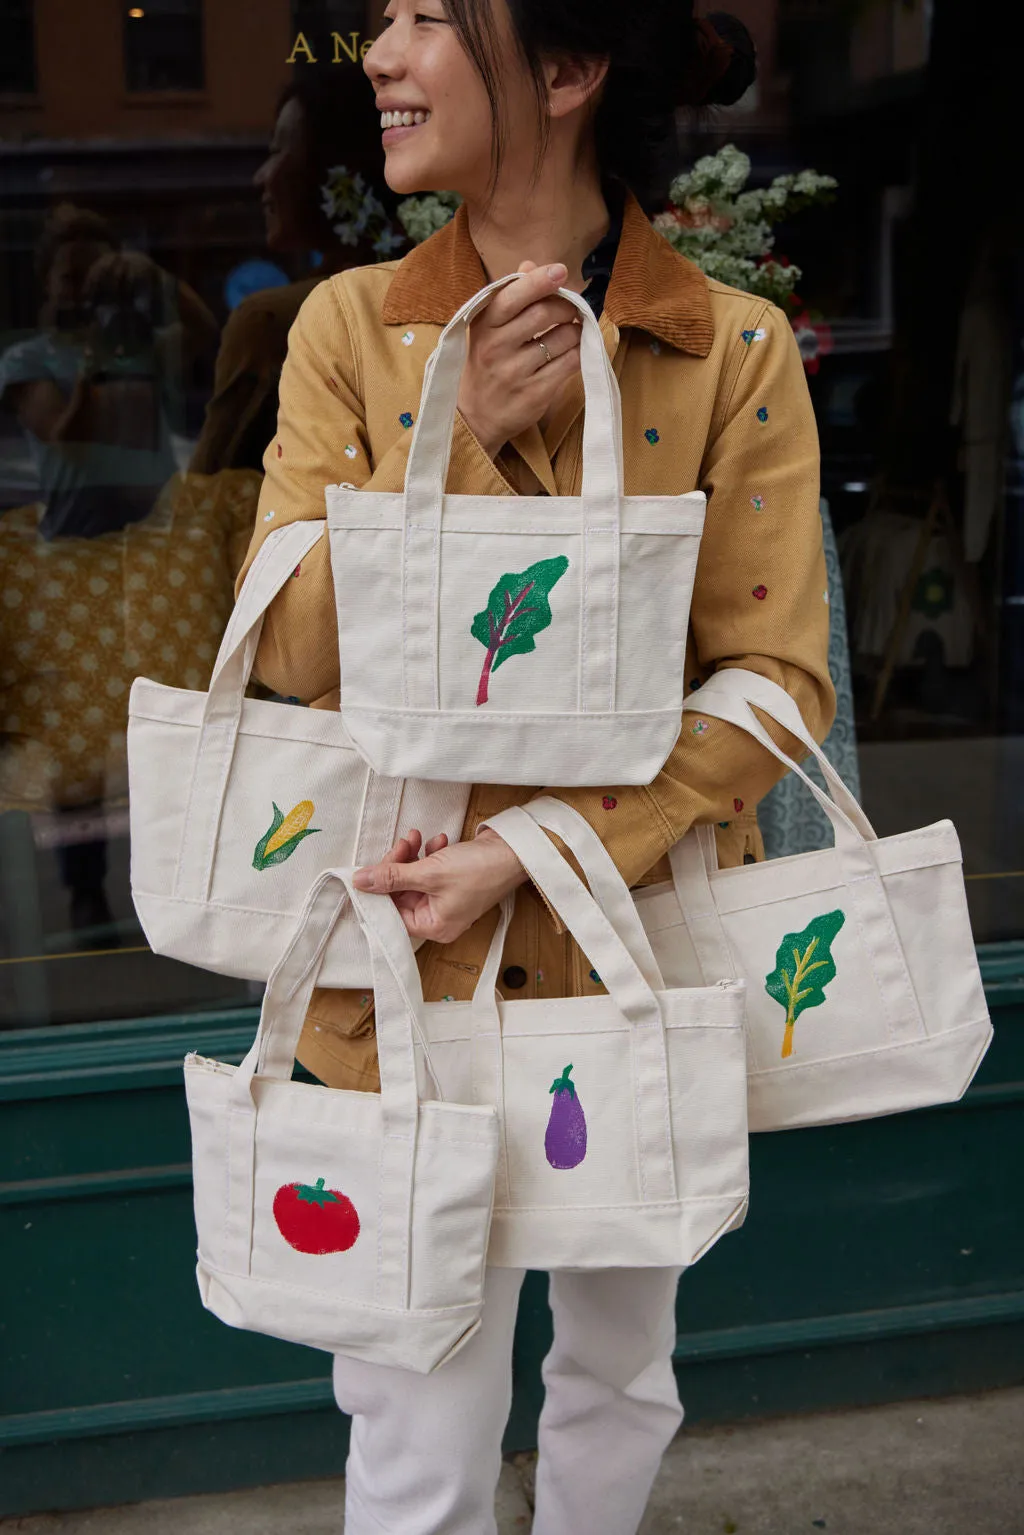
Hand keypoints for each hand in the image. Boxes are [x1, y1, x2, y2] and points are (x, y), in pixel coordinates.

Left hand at [352, 827, 527, 944]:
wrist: (514, 851)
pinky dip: (430, 855)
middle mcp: (439, 917)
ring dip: (412, 856)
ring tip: (416, 838)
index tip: (369, 871)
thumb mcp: (429, 873)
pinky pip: (430, 870)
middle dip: (398, 866)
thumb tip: (360, 881)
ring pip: (415, 878)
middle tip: (401, 845)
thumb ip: (392, 877)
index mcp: (434, 926)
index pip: (393, 914)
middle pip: (402, 893)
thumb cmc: (479, 870)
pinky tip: (437, 841)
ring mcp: (447, 898)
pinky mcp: (453, 880)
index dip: (380, 892)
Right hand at [457, 259, 581, 458]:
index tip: (560, 271)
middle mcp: (496, 347)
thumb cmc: (485, 364)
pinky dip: (579, 352)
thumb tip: (530, 264)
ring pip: (562, 338)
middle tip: (571, 308)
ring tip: (571, 331)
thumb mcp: (487, 329)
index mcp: (484, 325)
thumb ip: (510, 295)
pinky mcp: (535, 393)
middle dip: (565, 306)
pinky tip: (574, 350)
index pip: (512, 295)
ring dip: (575, 330)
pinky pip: (570, 363)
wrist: (474, 417)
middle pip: (543, 313)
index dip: (539, 281)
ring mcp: (515, 372)